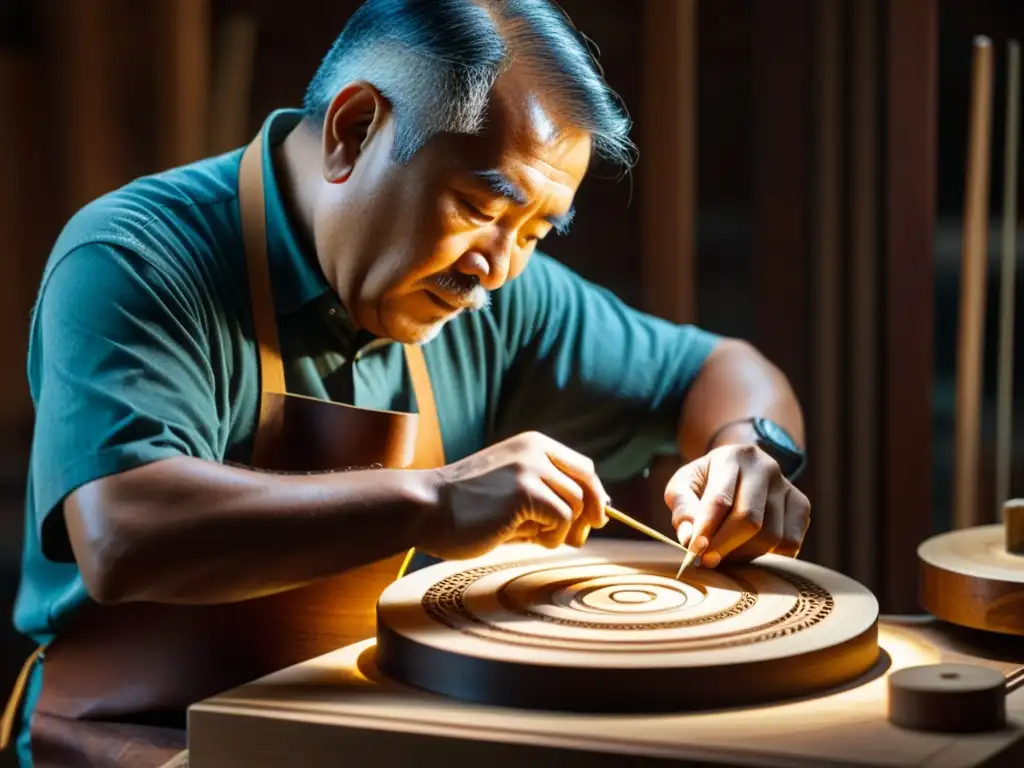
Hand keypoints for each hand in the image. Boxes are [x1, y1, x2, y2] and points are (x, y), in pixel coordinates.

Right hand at [416, 431, 609, 559]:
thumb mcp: (510, 487)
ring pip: (575, 504)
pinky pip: (561, 519)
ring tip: (534, 539)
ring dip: (562, 530)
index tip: (593, 519)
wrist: (425, 508)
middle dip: (590, 513)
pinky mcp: (524, 492)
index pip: (582, 467)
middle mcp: (535, 450)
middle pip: (588, 483)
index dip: (593, 495)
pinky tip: (528, 540)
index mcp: (532, 444)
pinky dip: (552, 536)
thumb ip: (544, 494)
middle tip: (578, 538)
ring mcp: (530, 468)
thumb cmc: (464, 508)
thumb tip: (588, 518)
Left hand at [664, 444, 810, 567]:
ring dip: (744, 553)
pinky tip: (749, 548)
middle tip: (707, 561)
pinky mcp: (801, 505)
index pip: (720, 499)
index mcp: (732, 457)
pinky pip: (790, 542)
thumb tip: (689, 538)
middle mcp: (765, 467)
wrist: (738, 470)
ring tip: (725, 552)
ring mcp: (787, 486)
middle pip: (749, 519)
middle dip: (725, 546)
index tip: (695, 552)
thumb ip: (683, 508)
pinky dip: (769, 555)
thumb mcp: (683, 486)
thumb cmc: (705, 482)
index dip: (707, 530)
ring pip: (771, 535)